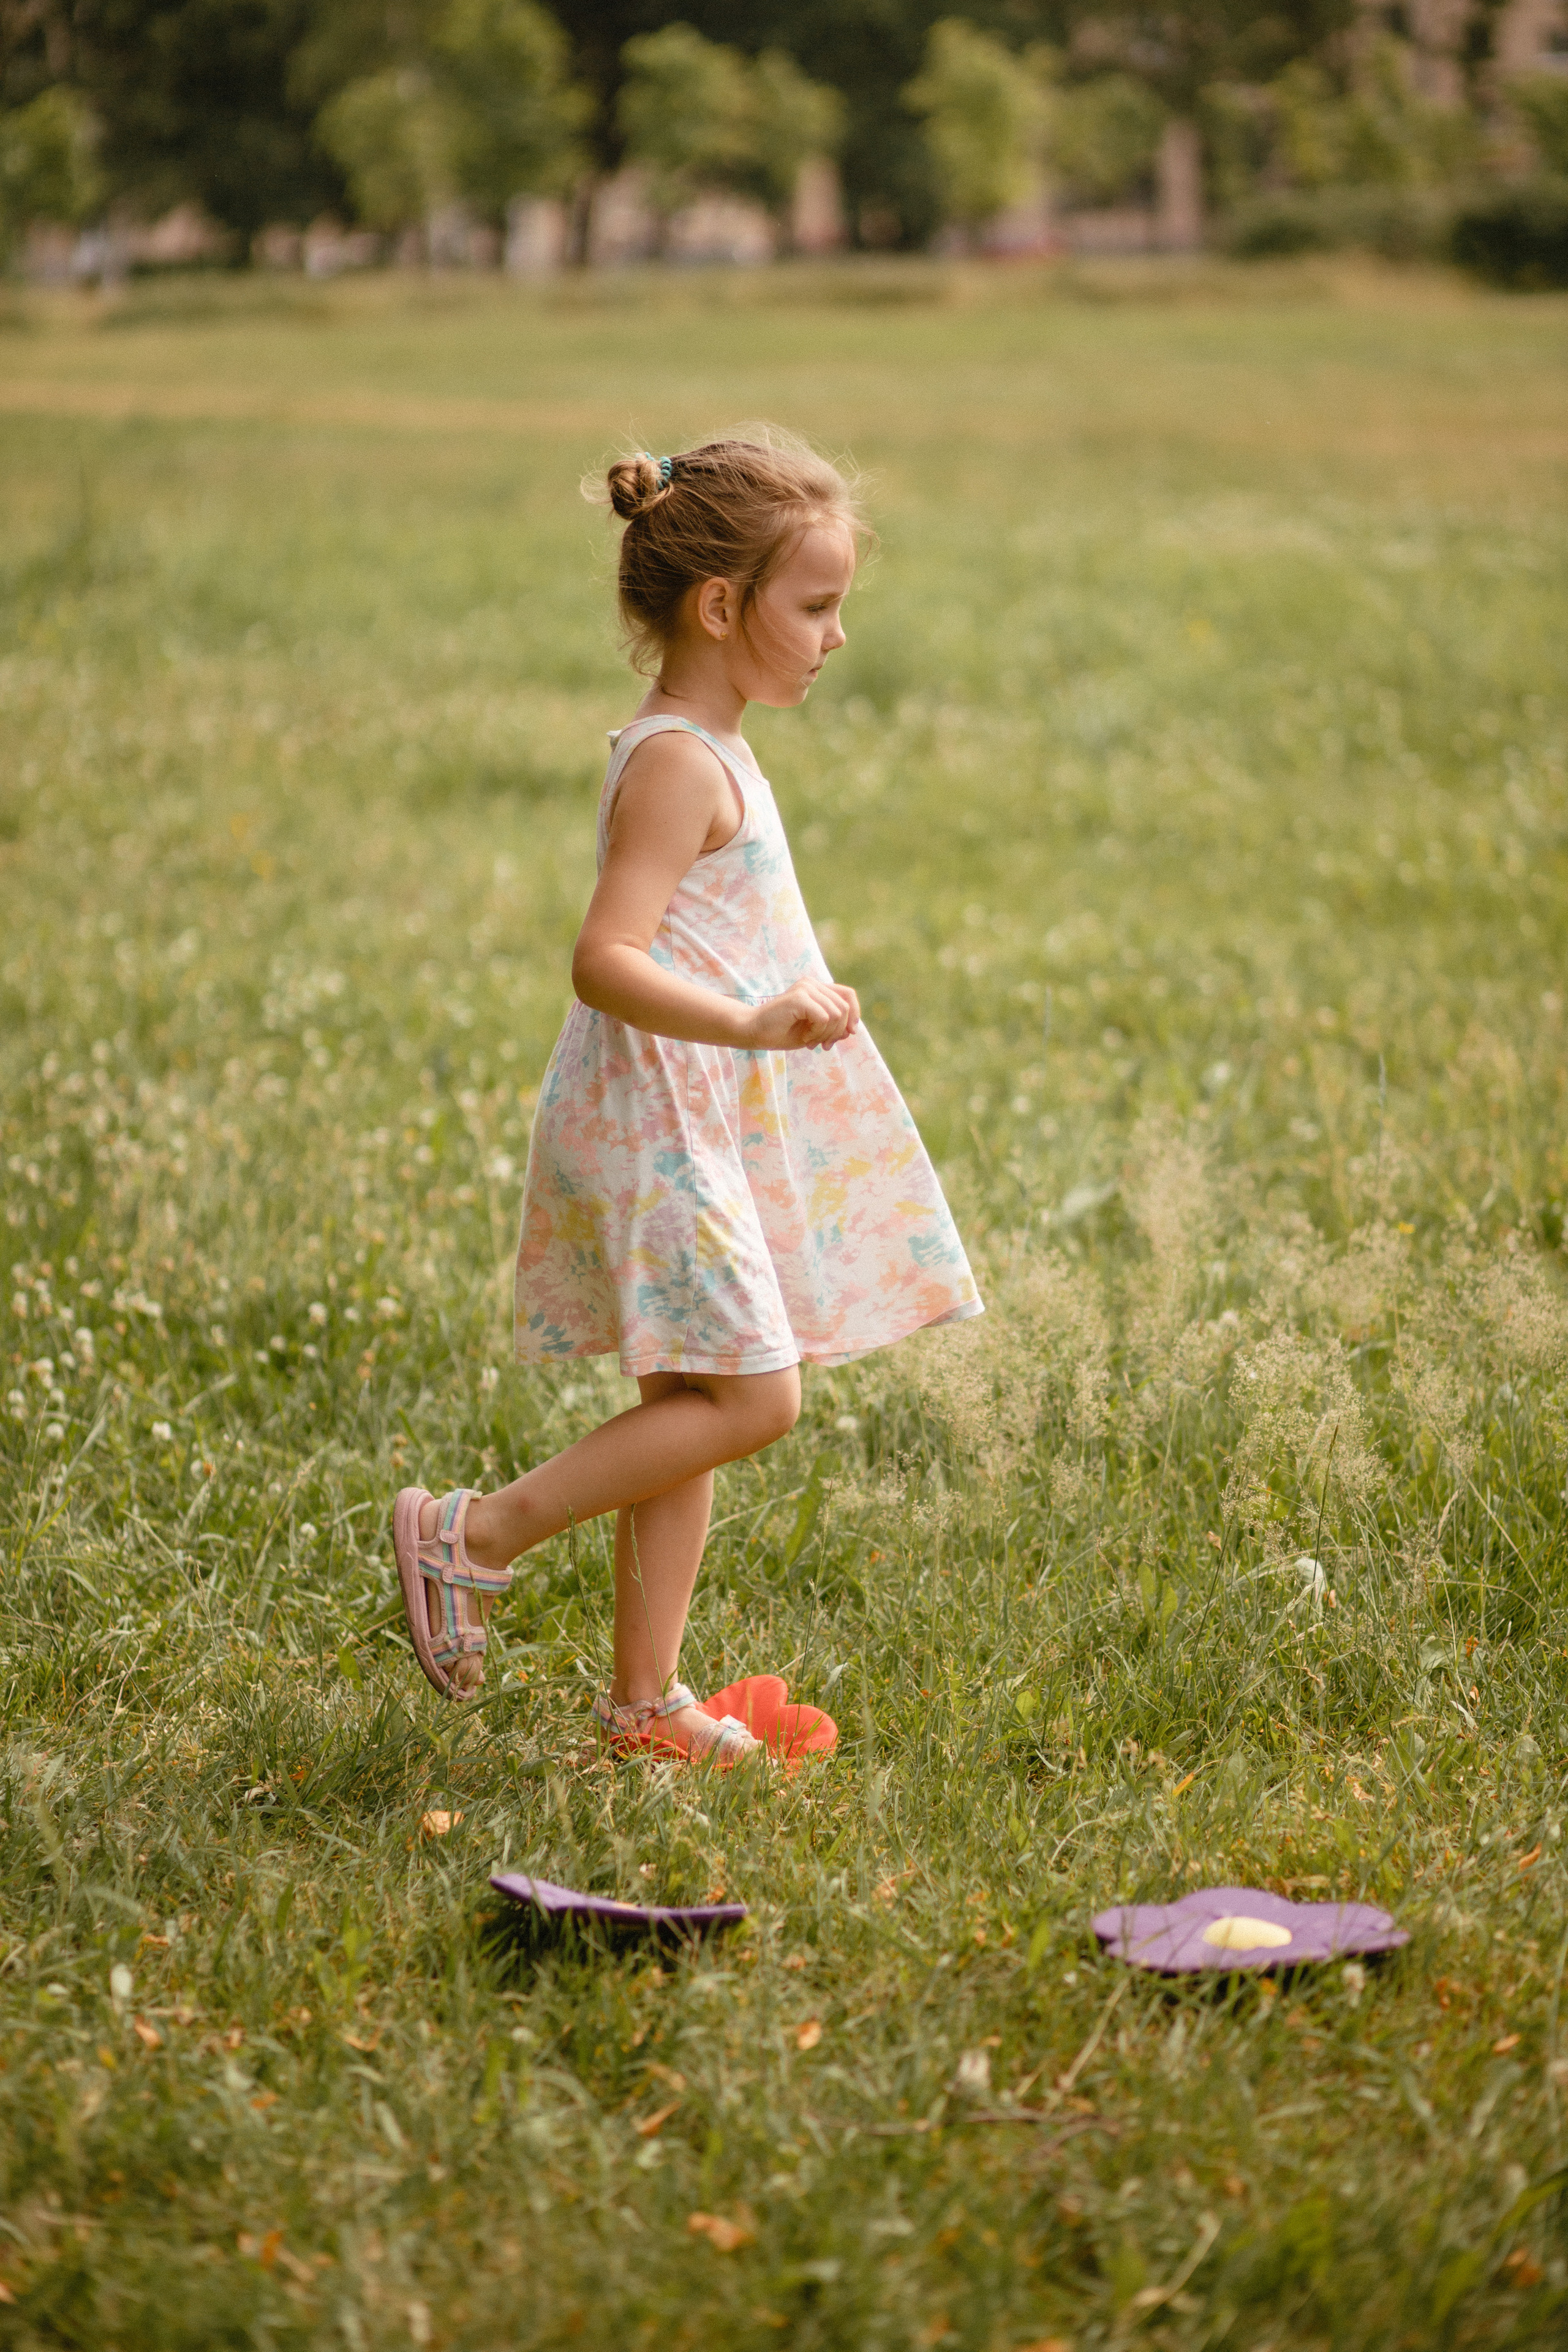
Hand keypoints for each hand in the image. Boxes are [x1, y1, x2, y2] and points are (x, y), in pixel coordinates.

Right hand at [742, 980, 860, 1051]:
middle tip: (823, 1045)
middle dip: (837, 1032)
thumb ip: (833, 1027)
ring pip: (836, 1014)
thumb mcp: (814, 1031)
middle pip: (844, 1007)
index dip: (854, 1014)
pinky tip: (805, 1037)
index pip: (848, 995)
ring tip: (810, 1040)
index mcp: (817, 988)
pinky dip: (818, 1033)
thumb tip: (852, 1030)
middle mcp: (812, 984)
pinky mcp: (799, 997)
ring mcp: (805, 988)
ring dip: (826, 1034)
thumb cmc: (782, 1032)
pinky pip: (824, 1018)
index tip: (848, 1034)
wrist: (754, 1032)